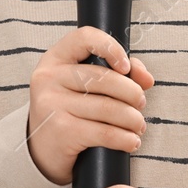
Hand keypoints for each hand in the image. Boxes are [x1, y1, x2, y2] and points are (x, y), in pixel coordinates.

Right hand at [26, 26, 154, 185]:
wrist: (41, 150)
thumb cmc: (69, 112)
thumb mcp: (83, 86)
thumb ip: (116, 73)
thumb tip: (146, 79)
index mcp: (55, 59)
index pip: (84, 37)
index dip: (111, 48)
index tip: (126, 67)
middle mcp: (49, 78)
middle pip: (104, 77)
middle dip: (133, 93)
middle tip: (140, 104)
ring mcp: (52, 104)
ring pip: (109, 107)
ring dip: (133, 119)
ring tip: (138, 125)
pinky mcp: (62, 130)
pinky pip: (105, 132)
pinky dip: (126, 139)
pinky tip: (131, 141)